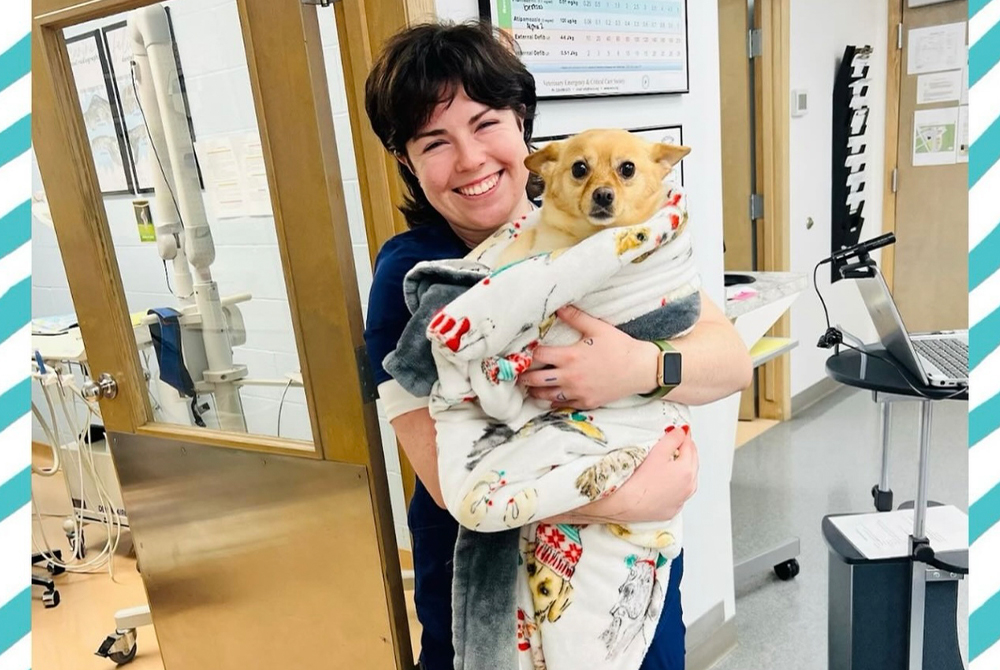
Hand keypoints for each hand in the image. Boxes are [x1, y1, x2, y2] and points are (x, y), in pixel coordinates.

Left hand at [519, 305, 658, 409]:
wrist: (640, 369)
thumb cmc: (619, 346)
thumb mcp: (598, 328)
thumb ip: (576, 317)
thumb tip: (558, 306)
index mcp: (570, 356)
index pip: (539, 355)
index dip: (530, 353)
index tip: (526, 351)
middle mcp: (570, 376)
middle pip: (536, 379)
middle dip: (524, 376)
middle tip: (518, 374)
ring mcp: (577, 392)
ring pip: (546, 395)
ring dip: (535, 391)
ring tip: (528, 387)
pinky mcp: (585, 402)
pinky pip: (563, 405)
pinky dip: (553, 401)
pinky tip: (548, 398)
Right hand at [543, 428, 699, 523]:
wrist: (623, 505)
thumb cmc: (637, 480)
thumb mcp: (657, 452)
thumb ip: (673, 439)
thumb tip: (682, 432)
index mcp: (687, 471)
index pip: (689, 446)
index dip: (683, 435)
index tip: (678, 430)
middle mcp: (688, 487)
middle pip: (692, 462)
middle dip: (685, 451)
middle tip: (674, 441)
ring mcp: (680, 501)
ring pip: (688, 479)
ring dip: (682, 468)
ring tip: (669, 461)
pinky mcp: (671, 510)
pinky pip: (678, 493)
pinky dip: (675, 485)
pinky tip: (663, 480)